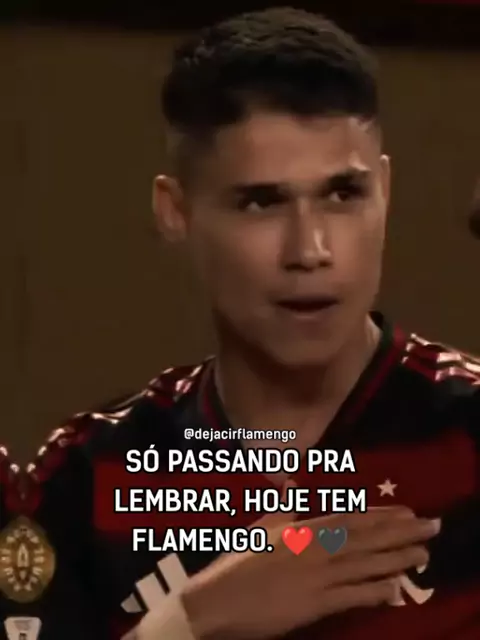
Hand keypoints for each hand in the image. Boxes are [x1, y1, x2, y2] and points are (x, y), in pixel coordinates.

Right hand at [181, 488, 439, 639]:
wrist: (218, 600)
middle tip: (432, 527)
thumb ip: (281, 505)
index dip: (381, 516)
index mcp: (302, 529)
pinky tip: (396, 589)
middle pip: (366, 539)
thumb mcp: (260, 526)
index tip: (407, 513)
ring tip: (423, 555)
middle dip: (401, 533)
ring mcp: (317, 577)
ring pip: (365, 565)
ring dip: (397, 559)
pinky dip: (375, 592)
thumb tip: (288, 480)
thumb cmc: (238, 562)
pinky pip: (352, 597)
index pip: (350, 519)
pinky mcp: (315, 605)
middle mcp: (316, 549)